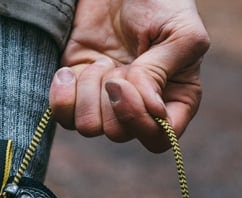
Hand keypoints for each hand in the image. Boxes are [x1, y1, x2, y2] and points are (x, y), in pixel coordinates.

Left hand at [49, 0, 208, 151]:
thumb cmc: (161, 2)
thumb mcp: (179, 32)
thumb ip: (164, 71)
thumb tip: (149, 110)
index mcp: (175, 98)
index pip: (158, 139)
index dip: (140, 121)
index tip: (127, 84)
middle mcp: (140, 107)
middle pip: (119, 134)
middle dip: (111, 97)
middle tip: (116, 62)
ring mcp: (106, 101)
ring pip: (89, 128)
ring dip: (89, 92)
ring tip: (100, 61)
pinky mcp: (76, 90)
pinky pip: (63, 115)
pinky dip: (62, 94)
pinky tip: (68, 70)